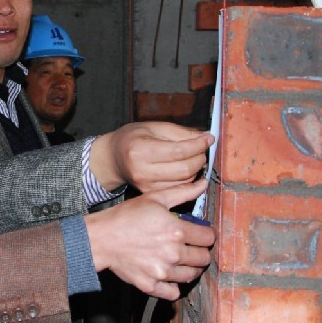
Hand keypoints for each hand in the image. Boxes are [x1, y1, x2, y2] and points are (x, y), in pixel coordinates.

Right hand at [84, 179, 215, 299]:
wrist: (101, 238)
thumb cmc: (126, 216)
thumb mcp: (154, 198)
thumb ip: (182, 192)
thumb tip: (203, 184)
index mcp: (177, 231)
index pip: (208, 238)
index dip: (206, 234)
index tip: (199, 233)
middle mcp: (173, 253)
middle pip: (204, 258)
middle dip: (200, 251)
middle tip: (190, 246)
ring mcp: (162, 272)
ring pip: (192, 276)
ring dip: (190, 268)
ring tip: (179, 259)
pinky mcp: (151, 285)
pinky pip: (174, 293)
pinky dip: (174, 286)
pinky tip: (168, 275)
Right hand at [89, 122, 213, 191]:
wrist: (112, 159)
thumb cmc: (132, 138)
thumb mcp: (153, 127)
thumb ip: (180, 133)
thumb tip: (205, 137)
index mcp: (141, 150)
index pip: (179, 151)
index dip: (198, 145)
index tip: (209, 139)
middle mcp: (143, 171)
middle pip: (185, 169)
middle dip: (199, 158)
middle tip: (202, 149)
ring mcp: (146, 186)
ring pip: (184, 181)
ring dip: (196, 170)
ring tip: (194, 158)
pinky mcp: (150, 194)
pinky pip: (178, 189)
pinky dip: (188, 180)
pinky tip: (187, 170)